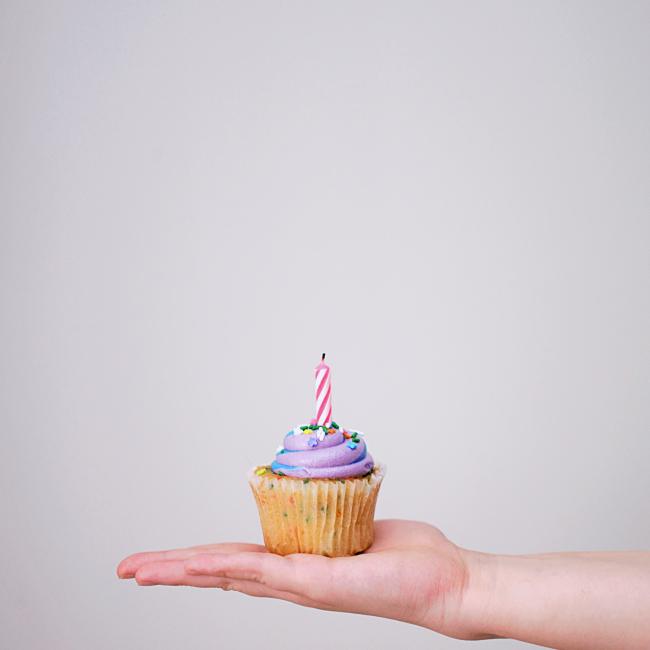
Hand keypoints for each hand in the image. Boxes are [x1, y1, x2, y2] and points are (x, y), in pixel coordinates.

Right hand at [117, 519, 485, 639]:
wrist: (446, 583)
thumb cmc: (411, 557)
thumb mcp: (360, 525)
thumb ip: (334, 517)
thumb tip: (323, 497)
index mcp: (300, 565)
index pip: (238, 560)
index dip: (199, 559)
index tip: (167, 558)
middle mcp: (293, 580)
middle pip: (221, 571)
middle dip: (173, 571)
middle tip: (129, 569)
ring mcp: (301, 586)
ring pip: (229, 573)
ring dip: (182, 570)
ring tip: (141, 570)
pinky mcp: (317, 585)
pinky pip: (261, 570)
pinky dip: (222, 566)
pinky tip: (191, 565)